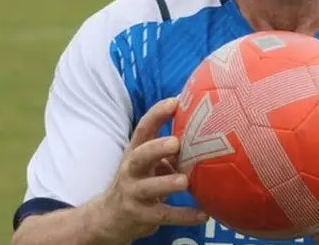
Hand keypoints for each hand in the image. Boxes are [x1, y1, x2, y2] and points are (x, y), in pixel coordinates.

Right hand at [93, 97, 208, 242]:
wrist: (111, 217)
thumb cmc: (140, 182)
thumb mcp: (150, 163)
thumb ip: (171, 151)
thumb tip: (207, 133)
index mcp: (136, 152)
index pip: (143, 129)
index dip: (157, 114)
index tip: (175, 101)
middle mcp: (131, 170)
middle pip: (139, 156)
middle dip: (156, 148)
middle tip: (175, 142)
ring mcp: (133, 193)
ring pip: (148, 188)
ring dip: (166, 183)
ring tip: (185, 181)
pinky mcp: (140, 216)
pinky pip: (163, 215)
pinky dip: (183, 216)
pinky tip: (203, 214)